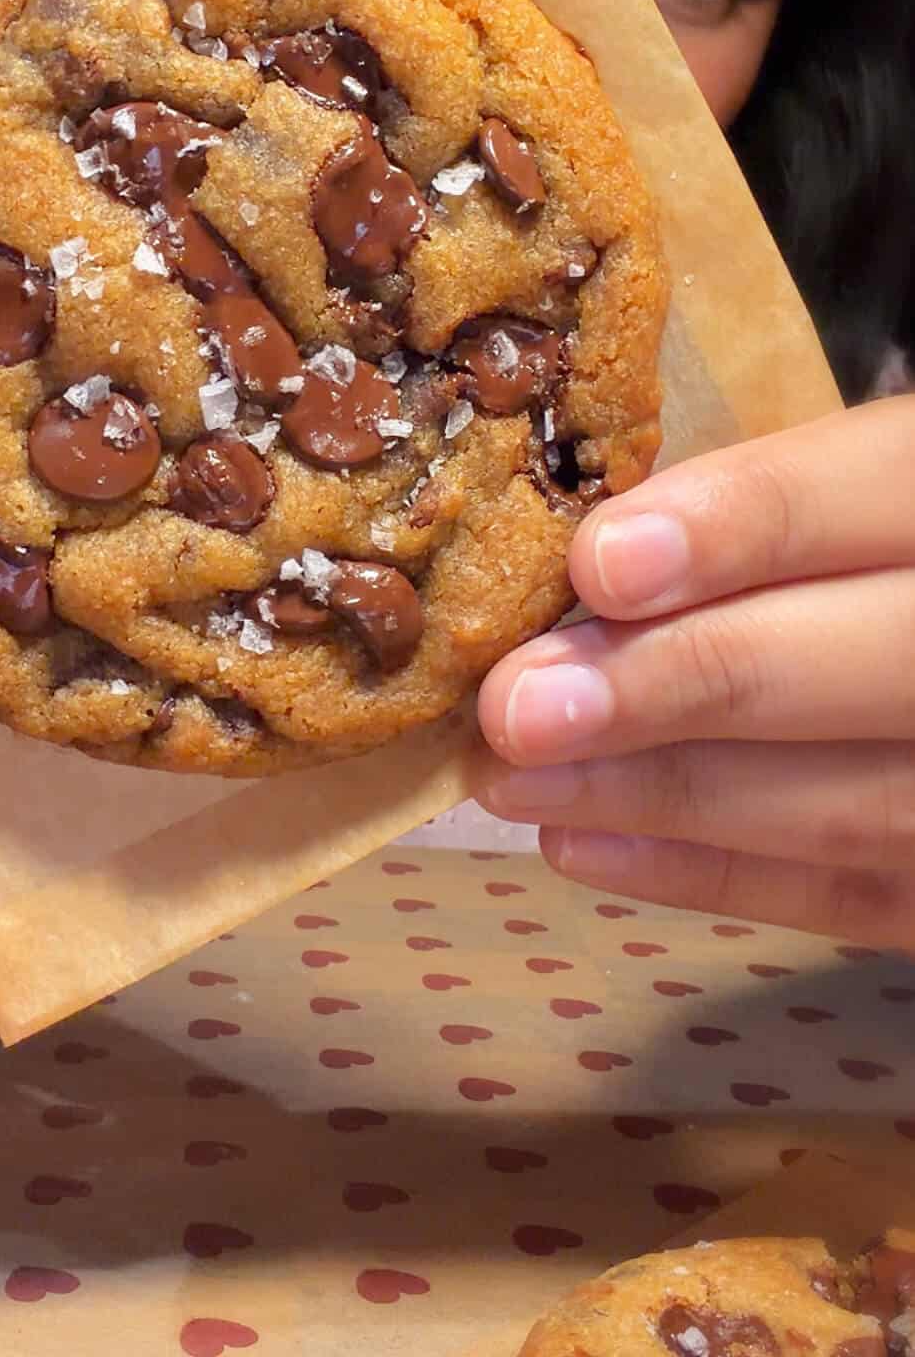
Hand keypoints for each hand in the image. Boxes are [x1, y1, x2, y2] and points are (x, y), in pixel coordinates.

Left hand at [470, 397, 914, 948]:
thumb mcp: (830, 492)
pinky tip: (578, 842)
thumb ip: (750, 510)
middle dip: (679, 680)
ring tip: (513, 780)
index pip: (874, 493)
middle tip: (516, 705)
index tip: (599, 563)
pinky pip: (850, 896)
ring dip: (664, 793)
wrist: (901, 645)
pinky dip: (707, 872)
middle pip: (870, 659)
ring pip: (854, 800)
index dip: (740, 528)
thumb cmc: (844, 552)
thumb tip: (575, 559)